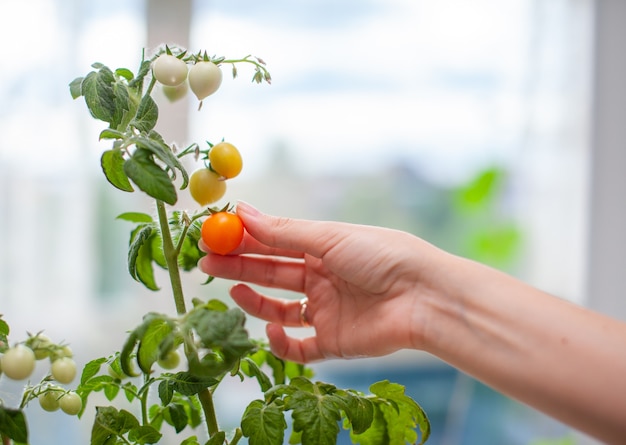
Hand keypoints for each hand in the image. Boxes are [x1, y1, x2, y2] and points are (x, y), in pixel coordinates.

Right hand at [198, 202, 445, 362]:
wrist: (423, 296)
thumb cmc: (382, 255)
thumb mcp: (329, 238)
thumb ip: (283, 232)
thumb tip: (241, 210)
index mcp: (323, 248)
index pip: (274, 242)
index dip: (244, 239)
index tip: (214, 234)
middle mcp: (322, 278)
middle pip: (271, 273)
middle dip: (239, 267)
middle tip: (206, 262)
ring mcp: (327, 311)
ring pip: (281, 309)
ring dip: (255, 301)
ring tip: (235, 289)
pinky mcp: (334, 342)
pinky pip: (300, 347)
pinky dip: (281, 342)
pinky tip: (271, 329)